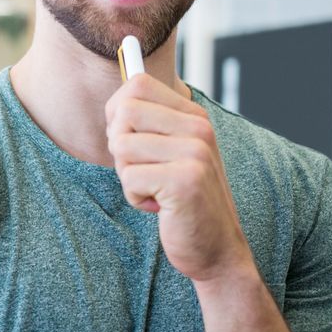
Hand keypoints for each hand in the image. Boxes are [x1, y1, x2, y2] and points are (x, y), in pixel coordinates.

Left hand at [105, 74, 252, 282]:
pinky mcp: (185, 180)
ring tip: (154, 189)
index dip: (118, 112)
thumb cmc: (184, 200)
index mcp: (194, 116)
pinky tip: (159, 206)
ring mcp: (195, 153)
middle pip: (124, 111)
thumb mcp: (169, 153)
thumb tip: (115, 102)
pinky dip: (134, 197)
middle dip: (119, 146)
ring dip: (127, 175)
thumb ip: (147, 124)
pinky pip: (128, 177)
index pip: (137, 84)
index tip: (131, 140)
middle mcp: (198, 128)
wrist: (216, 248)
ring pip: (121, 146)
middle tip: (142, 170)